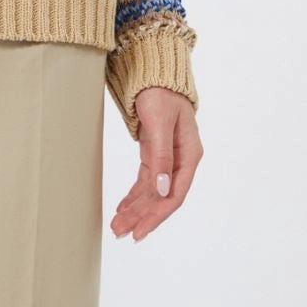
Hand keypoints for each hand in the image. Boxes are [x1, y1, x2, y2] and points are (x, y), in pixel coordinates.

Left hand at [109, 87, 201, 242]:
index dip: (157, 216)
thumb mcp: (160, 122)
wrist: (154, 75)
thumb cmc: (160, 93)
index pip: (174, 195)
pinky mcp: (155, 153)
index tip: (139, 232)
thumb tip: (163, 190)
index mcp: (189, 155)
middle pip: (161, 197)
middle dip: (141, 216)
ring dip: (135, 208)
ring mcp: (168, 158)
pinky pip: (146, 181)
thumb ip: (161, 155)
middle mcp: (180, 161)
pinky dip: (135, 195)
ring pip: (152, 191)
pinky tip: (123, 207)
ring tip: (117, 225)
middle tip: (120, 232)